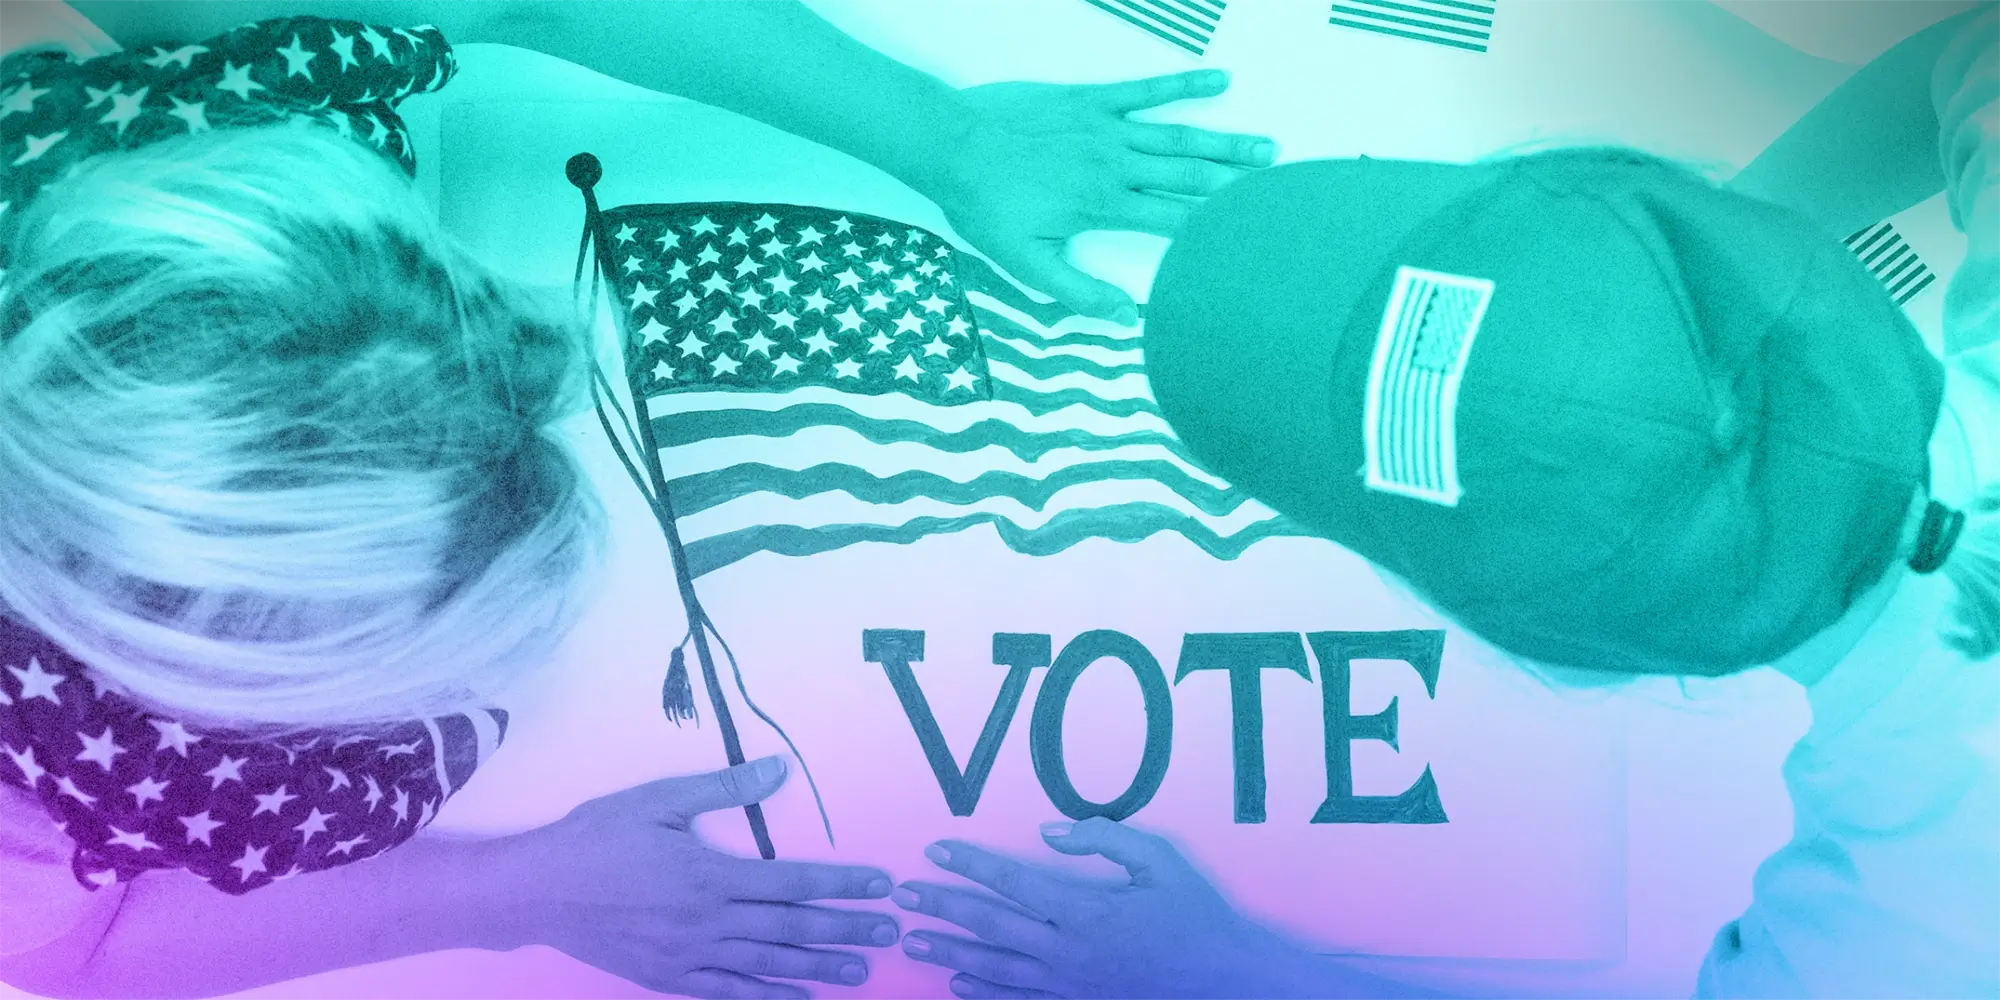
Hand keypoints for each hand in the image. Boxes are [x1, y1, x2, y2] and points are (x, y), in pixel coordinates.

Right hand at [491, 756, 898, 998]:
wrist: (536, 891)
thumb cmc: (596, 838)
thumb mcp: (658, 800)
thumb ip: (724, 788)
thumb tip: (780, 769)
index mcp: (710, 875)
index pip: (794, 881)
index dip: (842, 884)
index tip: (881, 885)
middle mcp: (707, 921)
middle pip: (791, 928)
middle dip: (845, 929)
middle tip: (890, 932)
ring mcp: (689, 956)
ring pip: (767, 965)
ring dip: (819, 967)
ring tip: (861, 970)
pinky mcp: (669, 978)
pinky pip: (728, 993)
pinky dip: (767, 997)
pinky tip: (799, 999)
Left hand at [891, 818, 1300, 999]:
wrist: (1227, 981)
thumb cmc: (1197, 916)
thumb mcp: (1160, 861)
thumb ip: (1103, 839)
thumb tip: (1051, 832)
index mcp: (1085, 909)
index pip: (1012, 881)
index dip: (970, 864)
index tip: (935, 850)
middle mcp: (1068, 950)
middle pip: (989, 926)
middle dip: (941, 908)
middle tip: (902, 898)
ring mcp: (1070, 984)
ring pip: (994, 968)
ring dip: (948, 953)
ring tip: (912, 943)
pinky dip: (984, 993)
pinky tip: (958, 985)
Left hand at [925, 70, 1275, 323]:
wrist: (950, 144)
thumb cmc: (985, 204)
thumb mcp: (1024, 261)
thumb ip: (1076, 289)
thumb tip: (1122, 318)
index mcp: (1104, 206)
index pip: (1173, 221)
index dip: (1214, 229)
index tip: (1250, 238)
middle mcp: (1115, 166)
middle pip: (1188, 177)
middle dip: (1235, 186)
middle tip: (1278, 191)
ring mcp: (1106, 129)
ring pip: (1178, 137)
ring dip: (1224, 144)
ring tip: (1266, 149)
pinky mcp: (1091, 99)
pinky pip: (1146, 90)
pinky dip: (1184, 84)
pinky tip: (1218, 81)